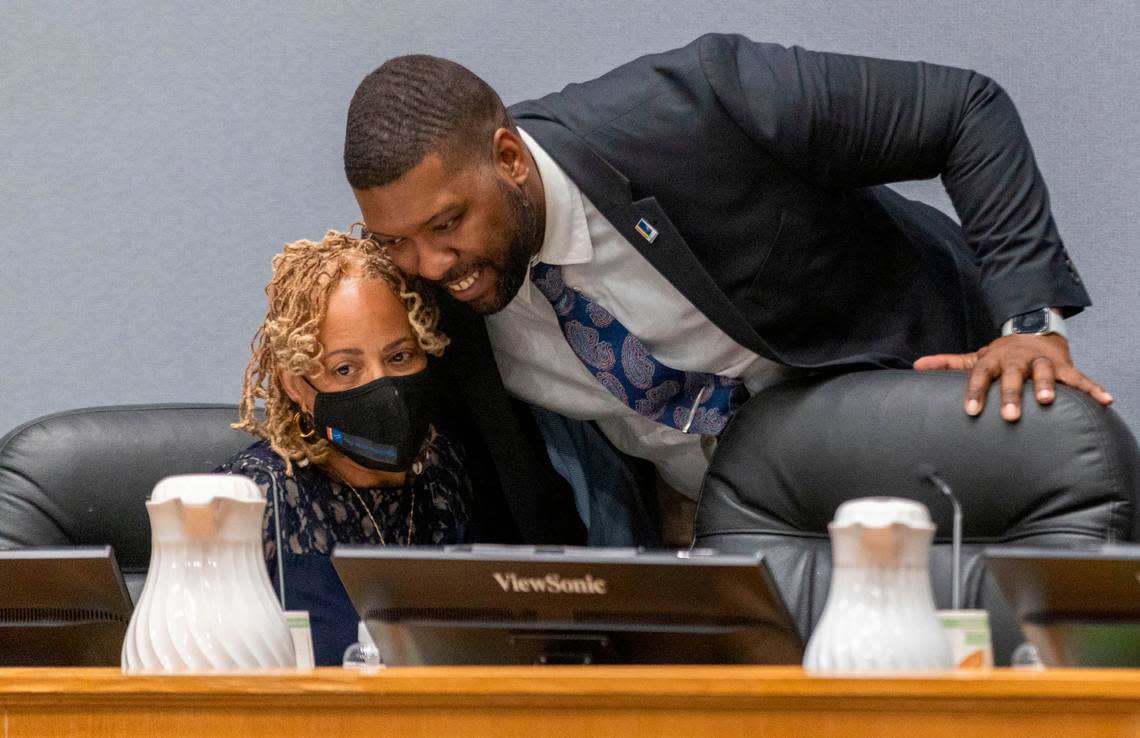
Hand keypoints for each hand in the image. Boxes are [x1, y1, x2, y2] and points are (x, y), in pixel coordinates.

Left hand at [913, 334, 1112, 421]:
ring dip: (1049, 385)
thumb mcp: (974, 359)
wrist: (1031, 333)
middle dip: (1012, 394)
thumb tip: (915, 366)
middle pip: (1013, 376)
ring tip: (1049, 402)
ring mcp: (1041, 362)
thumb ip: (947, 365)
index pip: (980, 375)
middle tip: (1010, 416)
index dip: (975, 392)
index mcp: (993, 361)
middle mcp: (1017, 360)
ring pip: (1045, 372)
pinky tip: (1106, 401)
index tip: (970, 411)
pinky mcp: (1064, 366)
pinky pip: (1081, 378)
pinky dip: (1093, 389)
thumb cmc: (998, 356)